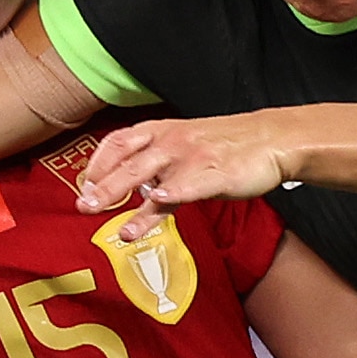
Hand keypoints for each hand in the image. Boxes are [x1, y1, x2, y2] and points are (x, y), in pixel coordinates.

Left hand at [74, 118, 290, 222]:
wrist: (272, 138)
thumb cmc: (226, 145)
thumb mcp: (184, 144)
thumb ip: (155, 163)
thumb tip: (127, 185)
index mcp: (161, 131)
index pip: (118, 142)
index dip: (98, 164)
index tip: (85, 185)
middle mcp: (172, 141)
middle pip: (128, 163)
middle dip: (103, 188)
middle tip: (84, 207)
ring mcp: (193, 157)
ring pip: (152, 176)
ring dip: (129, 198)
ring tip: (117, 227)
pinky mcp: (216, 174)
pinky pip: (190, 184)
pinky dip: (173, 192)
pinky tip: (159, 201)